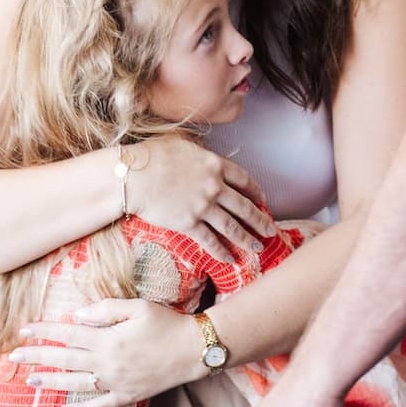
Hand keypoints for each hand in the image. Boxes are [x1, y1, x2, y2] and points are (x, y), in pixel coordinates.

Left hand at [15, 299, 203, 406]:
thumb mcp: (137, 307)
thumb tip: (75, 316)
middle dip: (38, 356)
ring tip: (30, 381)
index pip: (68, 334)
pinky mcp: (126, 395)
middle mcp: (107, 363)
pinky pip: (98, 406)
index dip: (45, 331)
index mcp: (108, 339)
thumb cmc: (166, 323)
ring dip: (51, 381)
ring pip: (75, 383)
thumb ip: (105, 309)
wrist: (193, 350)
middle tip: (14, 356)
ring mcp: (115, 382)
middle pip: (65, 359)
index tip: (24, 331)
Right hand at [126, 136, 273, 261]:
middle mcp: (214, 186)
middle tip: (271, 231)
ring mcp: (203, 206)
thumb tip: (204, 160)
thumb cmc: (152, 156)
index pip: (244, 179)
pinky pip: (210, 241)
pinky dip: (221, 252)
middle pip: (244, 206)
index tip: (262, 200)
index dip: (255, 191)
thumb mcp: (182, 146)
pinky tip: (230, 260)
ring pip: (232, 226)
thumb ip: (199, 156)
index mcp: (214, 165)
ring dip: (247, 239)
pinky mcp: (189, 224)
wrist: (133, 176)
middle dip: (260, 220)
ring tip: (259, 248)